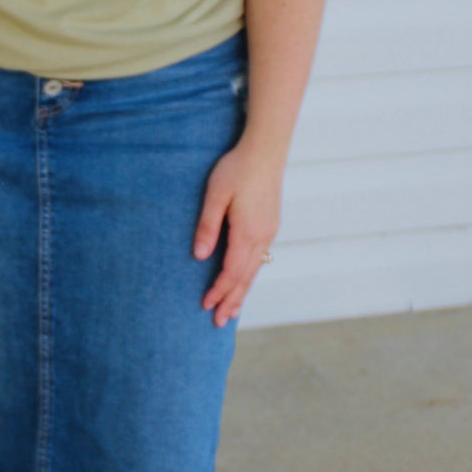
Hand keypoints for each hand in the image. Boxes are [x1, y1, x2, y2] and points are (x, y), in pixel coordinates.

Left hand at [192, 137, 282, 326]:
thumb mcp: (215, 195)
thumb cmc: (237, 168)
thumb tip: (200, 256)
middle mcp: (263, 236)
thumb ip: (207, 226)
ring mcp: (269, 231)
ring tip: (233, 311)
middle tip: (219, 322)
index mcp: (248, 232)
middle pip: (246, 277)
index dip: (219, 291)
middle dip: (232, 301)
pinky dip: (250, 275)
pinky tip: (245, 280)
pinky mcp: (271, 225)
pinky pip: (260, 259)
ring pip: (255, 270)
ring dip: (243, 291)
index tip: (205, 305)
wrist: (266, 149)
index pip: (232, 272)